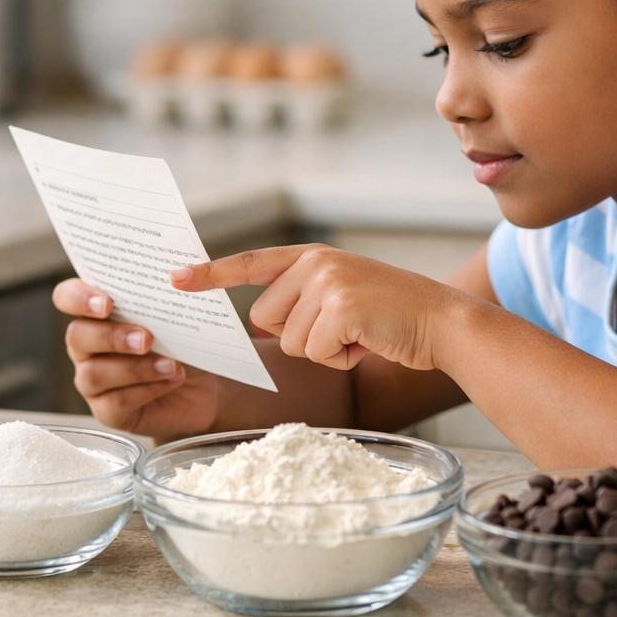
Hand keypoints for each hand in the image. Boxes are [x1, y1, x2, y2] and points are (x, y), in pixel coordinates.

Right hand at [51, 278, 219, 438]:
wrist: (205, 391)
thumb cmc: (186, 345)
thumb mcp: (180, 317)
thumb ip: (167, 299)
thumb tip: (178, 278)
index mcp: (97, 313)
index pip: (68, 297)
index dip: (78, 298)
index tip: (107, 303)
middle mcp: (88, 346)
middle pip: (77, 336)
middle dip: (112, 337)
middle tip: (146, 339)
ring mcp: (93, 380)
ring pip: (94, 373)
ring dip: (135, 368)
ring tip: (171, 365)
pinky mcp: (108, 411)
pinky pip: (115, 402)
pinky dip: (147, 390)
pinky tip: (171, 381)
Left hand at [170, 245, 461, 371]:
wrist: (442, 323)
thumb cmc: (391, 319)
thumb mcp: (341, 297)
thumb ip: (300, 301)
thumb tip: (257, 322)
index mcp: (311, 257)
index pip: (250, 263)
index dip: (210, 273)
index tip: (174, 278)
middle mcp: (315, 262)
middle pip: (265, 319)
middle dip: (300, 337)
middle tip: (345, 329)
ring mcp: (327, 282)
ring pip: (290, 341)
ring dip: (324, 351)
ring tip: (360, 334)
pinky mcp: (340, 307)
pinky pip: (315, 352)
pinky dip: (341, 359)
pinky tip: (368, 341)